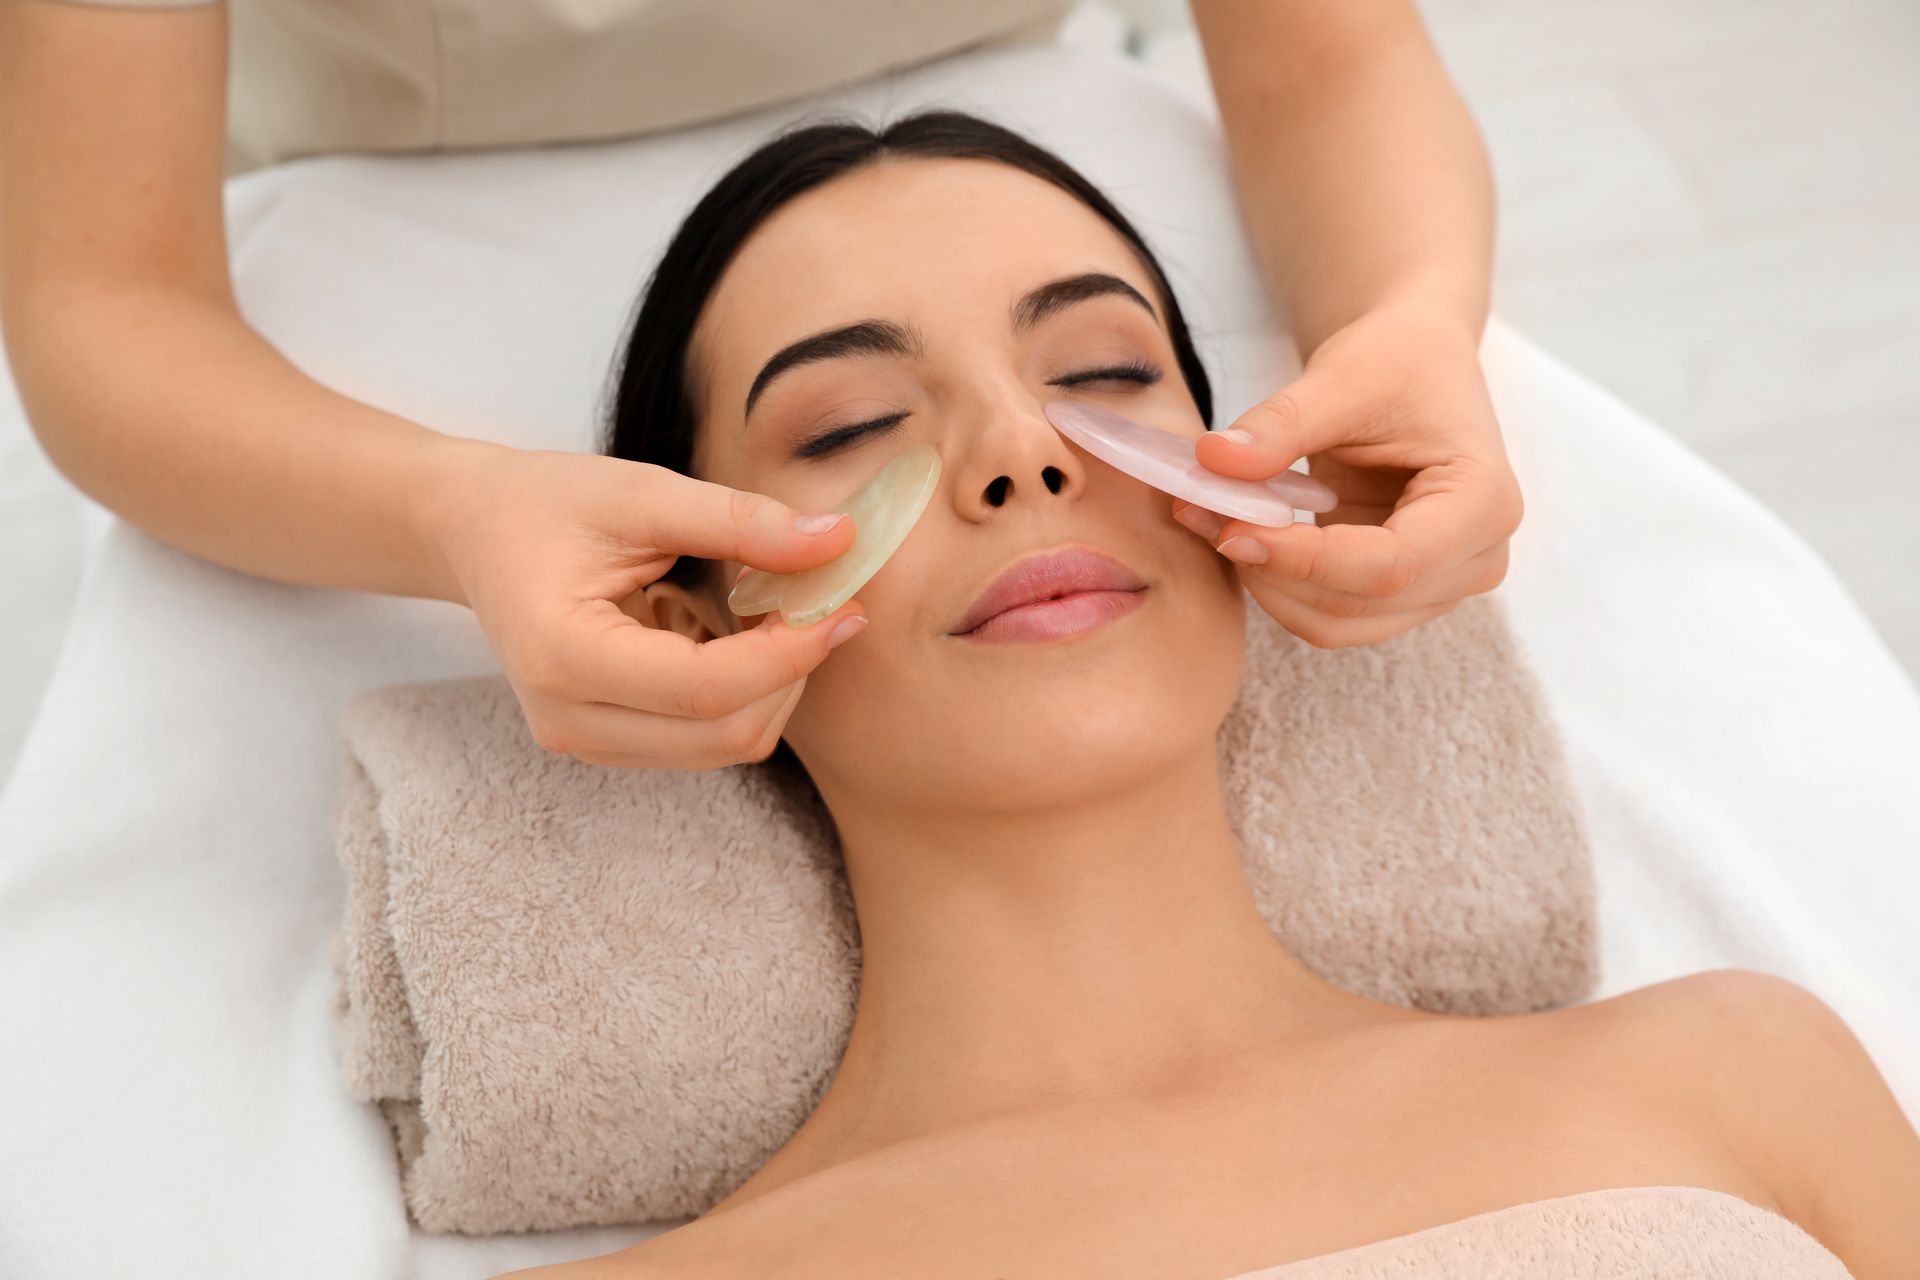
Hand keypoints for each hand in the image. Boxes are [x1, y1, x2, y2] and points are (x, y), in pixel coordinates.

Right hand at [413, 438, 867, 768]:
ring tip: (769, 606)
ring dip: (771, 684)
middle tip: (820, 600)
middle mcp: (570, 721)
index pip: (706, 690)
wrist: (473, 532)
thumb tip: (836, 541)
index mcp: (564, 657)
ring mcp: (586, 742)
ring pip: (723, 746)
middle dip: (791, 673)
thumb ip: (739, 521)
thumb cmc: (545, 503)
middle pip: (725, 736)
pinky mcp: (607, 741)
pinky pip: (704, 738)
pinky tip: (733, 630)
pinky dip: (743, 690)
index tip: (841, 604)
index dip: (789, 654)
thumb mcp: (641, 493)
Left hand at [1171, 301, 1522, 647]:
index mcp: (1485, 504)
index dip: (1303, 558)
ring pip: (1337, 623)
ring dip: (1264, 584)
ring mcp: (1439, 586)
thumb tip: (1210, 462)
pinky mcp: (1399, 593)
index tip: (1230, 529)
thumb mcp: (1341, 377)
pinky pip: (1326, 612)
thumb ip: (1280, 425)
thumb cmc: (1398, 362)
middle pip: (1359, 605)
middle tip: (1199, 515)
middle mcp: (1476, 560)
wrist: (1416, 364)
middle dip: (1270, 571)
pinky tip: (1240, 535)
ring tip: (1211, 520)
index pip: (1388, 565)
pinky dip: (1275, 582)